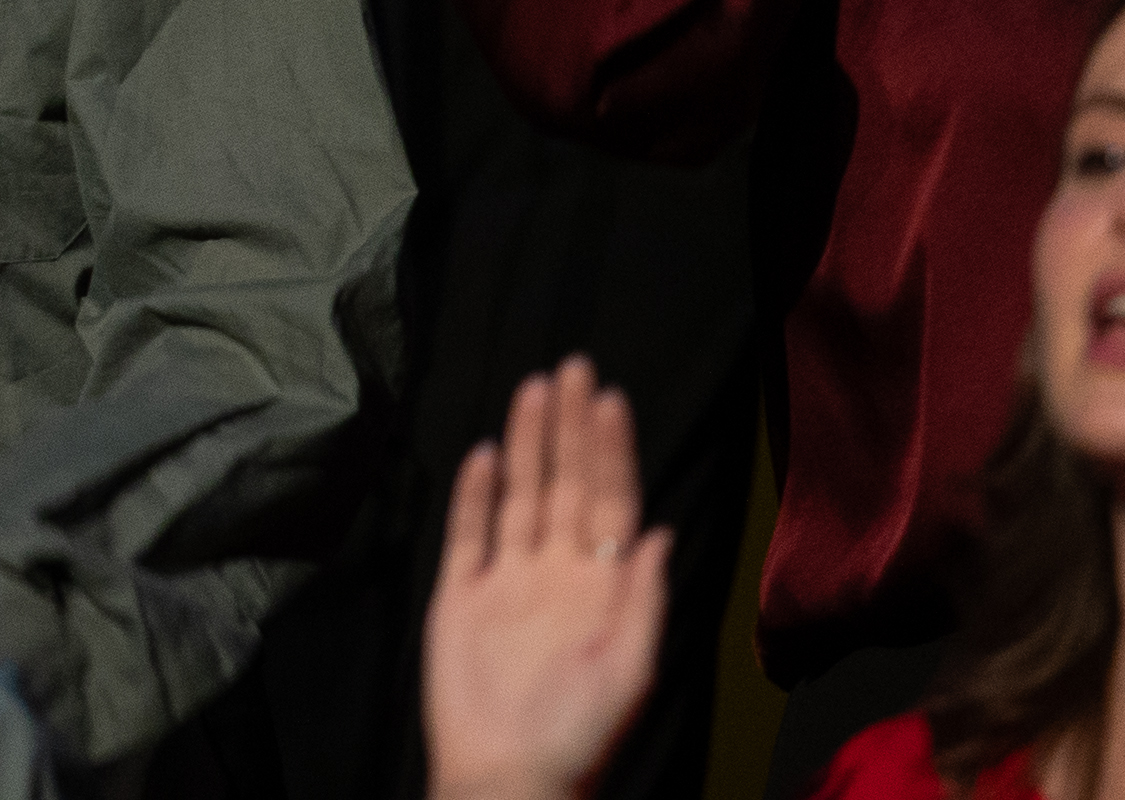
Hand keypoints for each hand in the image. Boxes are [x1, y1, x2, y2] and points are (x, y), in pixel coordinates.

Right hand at [420, 358, 668, 799]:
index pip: (611, 504)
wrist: (507, 774)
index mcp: (603, 590)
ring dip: (528, 442)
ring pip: (521, 496)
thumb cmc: (579, 734)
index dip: (612, 451)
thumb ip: (646, 600)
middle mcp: (557, 574)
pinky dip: (475, 492)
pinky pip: (468, 533)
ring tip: (532, 388)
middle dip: (570, 426)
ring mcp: (507, 581)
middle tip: (572, 366)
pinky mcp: (460, 595)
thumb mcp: (632, 670)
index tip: (611, 398)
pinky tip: (485, 454)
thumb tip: (664, 533)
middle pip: (566, 486)